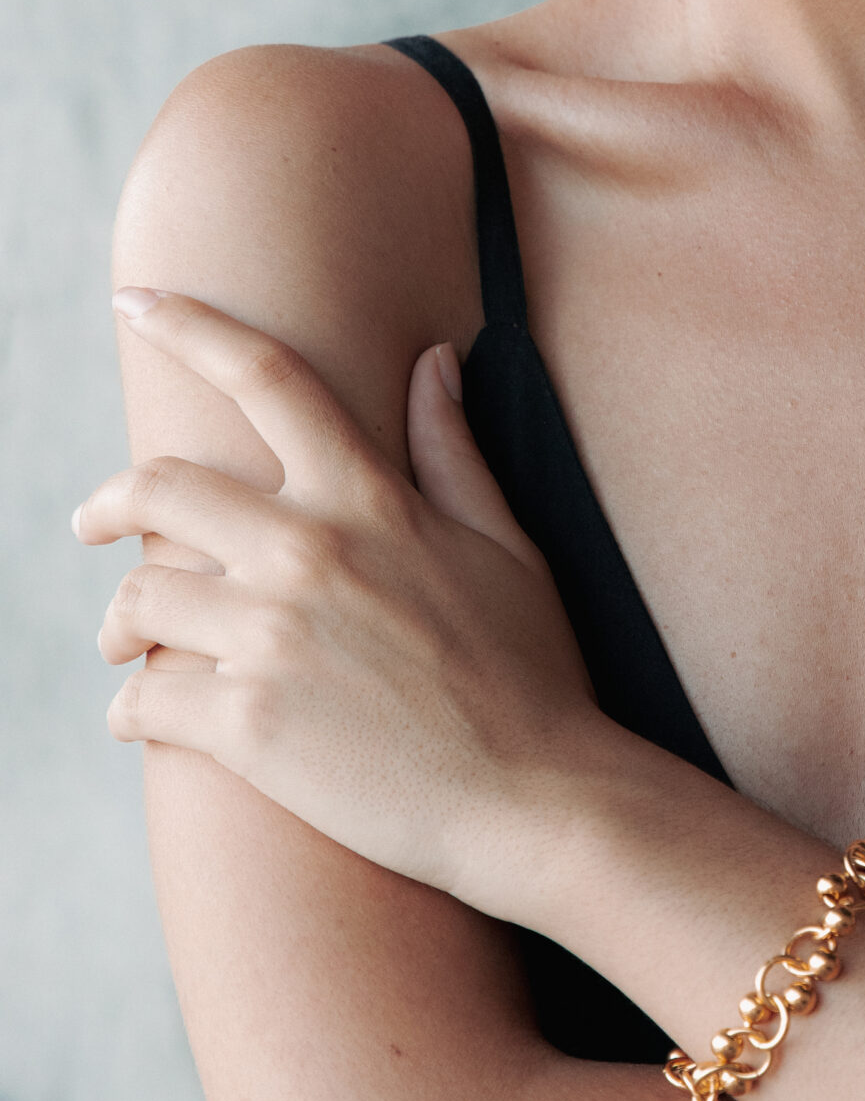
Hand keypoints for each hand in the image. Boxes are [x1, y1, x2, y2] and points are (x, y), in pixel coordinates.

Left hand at [75, 291, 614, 904]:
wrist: (536, 798)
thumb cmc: (531, 673)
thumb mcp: (506, 545)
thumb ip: (452, 452)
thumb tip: (435, 360)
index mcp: (368, 499)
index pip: (267, 378)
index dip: (190, 325)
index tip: (135, 301)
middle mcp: (308, 552)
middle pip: (156, 490)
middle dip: (108, 504)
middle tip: (93, 525)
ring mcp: (270, 638)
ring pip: (138, 600)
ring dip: (122, 625)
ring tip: (131, 647)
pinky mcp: (245, 725)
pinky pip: (141, 699)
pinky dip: (130, 711)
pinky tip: (143, 722)